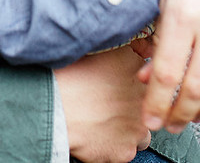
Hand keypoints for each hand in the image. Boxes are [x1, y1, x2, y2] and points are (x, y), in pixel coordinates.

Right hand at [54, 47, 151, 162]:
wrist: (52, 107)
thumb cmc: (68, 77)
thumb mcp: (99, 51)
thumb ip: (126, 50)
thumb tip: (139, 48)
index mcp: (137, 67)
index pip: (148, 77)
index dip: (132, 84)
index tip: (119, 87)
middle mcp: (144, 98)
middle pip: (147, 105)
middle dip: (132, 107)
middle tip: (109, 106)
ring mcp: (138, 126)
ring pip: (141, 132)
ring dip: (128, 130)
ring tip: (104, 123)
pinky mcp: (126, 150)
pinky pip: (126, 151)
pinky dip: (114, 147)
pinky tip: (98, 137)